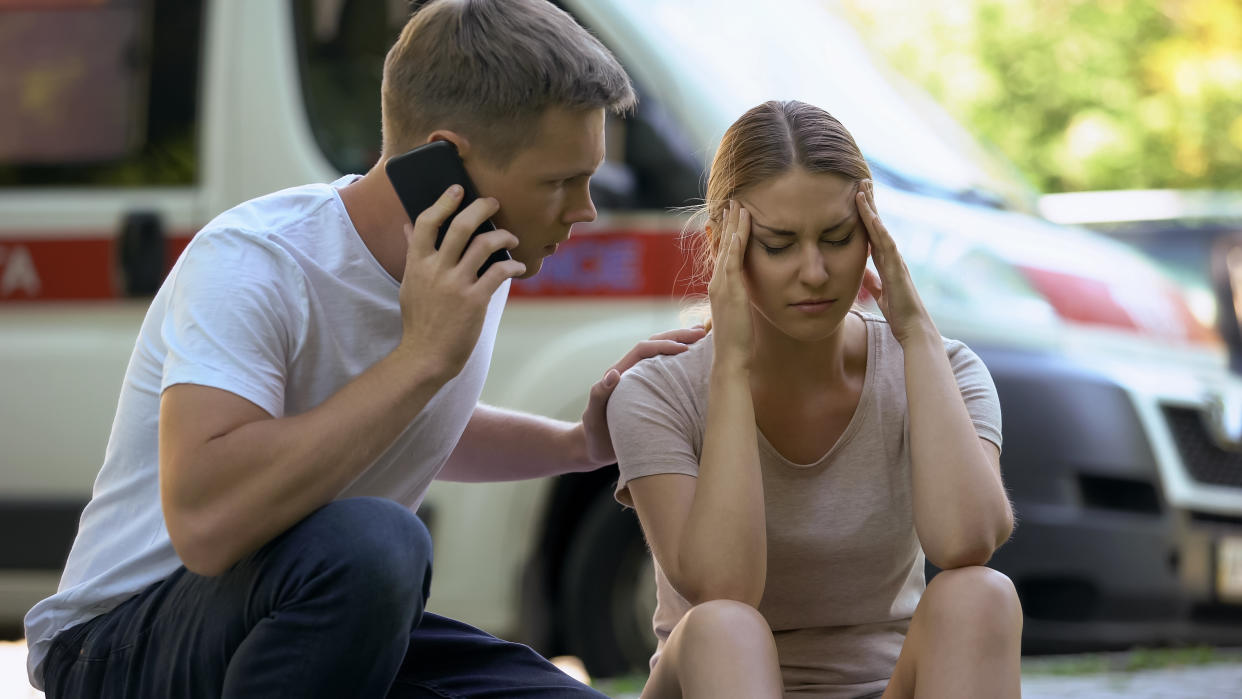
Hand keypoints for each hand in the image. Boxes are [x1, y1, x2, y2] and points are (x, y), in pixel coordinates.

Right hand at [395, 185, 526, 377]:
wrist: (426, 356)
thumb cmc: (420, 319)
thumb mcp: (410, 283)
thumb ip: (412, 253)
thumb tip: (408, 225)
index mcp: (417, 264)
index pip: (425, 223)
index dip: (442, 202)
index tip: (457, 190)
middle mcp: (436, 270)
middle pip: (460, 226)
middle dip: (480, 208)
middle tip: (494, 202)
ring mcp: (456, 285)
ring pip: (484, 245)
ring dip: (503, 235)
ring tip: (511, 236)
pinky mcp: (475, 300)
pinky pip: (499, 272)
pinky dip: (513, 264)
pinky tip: (518, 265)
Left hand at [579, 326, 707, 465]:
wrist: (595, 447)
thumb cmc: (594, 433)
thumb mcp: (594, 414)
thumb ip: (600, 394)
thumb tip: (614, 373)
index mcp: (621, 372)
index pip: (643, 350)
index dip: (664, 345)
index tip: (685, 349)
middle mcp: (632, 372)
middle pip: (655, 344)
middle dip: (677, 336)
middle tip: (701, 332)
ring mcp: (642, 380)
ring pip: (662, 354)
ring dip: (680, 342)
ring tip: (702, 336)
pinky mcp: (650, 391)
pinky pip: (667, 371)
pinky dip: (681, 362)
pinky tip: (697, 361)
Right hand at [707, 200, 753, 368]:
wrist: (730, 358)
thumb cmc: (737, 341)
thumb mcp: (737, 314)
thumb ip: (738, 300)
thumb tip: (743, 294)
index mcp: (719, 286)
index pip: (721, 253)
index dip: (725, 233)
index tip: (730, 215)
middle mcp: (716, 282)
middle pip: (722, 245)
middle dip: (727, 222)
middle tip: (733, 200)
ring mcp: (721, 286)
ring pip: (727, 248)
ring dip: (732, 225)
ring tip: (738, 205)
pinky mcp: (730, 291)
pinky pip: (732, 262)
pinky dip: (735, 244)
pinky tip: (739, 229)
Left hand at [856, 180, 935, 344]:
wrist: (913, 328)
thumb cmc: (899, 313)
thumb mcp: (879, 294)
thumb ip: (872, 281)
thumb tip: (863, 273)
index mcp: (885, 261)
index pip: (872, 233)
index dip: (865, 215)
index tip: (857, 196)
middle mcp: (891, 256)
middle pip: (878, 224)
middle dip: (870, 203)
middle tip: (861, 181)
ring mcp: (895, 260)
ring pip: (881, 228)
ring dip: (871, 208)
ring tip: (863, 188)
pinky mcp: (896, 268)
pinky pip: (886, 244)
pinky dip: (878, 229)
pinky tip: (870, 215)